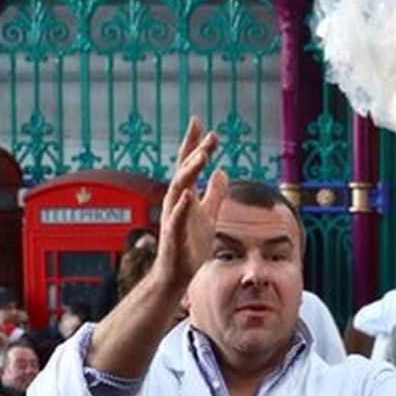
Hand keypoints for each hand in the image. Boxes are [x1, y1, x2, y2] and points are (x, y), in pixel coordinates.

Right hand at [152, 118, 224, 293]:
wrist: (178, 274)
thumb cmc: (191, 245)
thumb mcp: (209, 214)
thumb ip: (215, 193)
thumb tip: (222, 172)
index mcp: (185, 196)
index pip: (188, 164)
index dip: (194, 144)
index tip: (200, 122)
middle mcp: (176, 202)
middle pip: (183, 171)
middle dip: (194, 152)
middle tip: (209, 135)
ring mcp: (172, 217)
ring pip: (178, 189)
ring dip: (189, 172)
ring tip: (202, 156)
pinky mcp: (172, 235)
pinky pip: (175, 218)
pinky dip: (181, 206)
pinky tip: (189, 195)